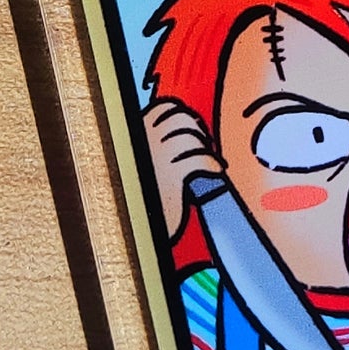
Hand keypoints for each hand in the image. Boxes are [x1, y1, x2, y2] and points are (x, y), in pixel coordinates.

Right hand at [143, 98, 220, 235]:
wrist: (137, 240)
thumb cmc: (143, 203)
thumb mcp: (143, 168)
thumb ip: (155, 148)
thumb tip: (183, 130)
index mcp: (132, 137)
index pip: (160, 109)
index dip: (181, 114)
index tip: (192, 126)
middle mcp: (141, 143)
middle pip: (179, 118)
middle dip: (196, 128)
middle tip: (205, 144)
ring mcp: (156, 158)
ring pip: (190, 136)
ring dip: (204, 145)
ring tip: (209, 158)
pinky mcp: (171, 176)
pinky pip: (199, 158)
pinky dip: (212, 163)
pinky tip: (216, 170)